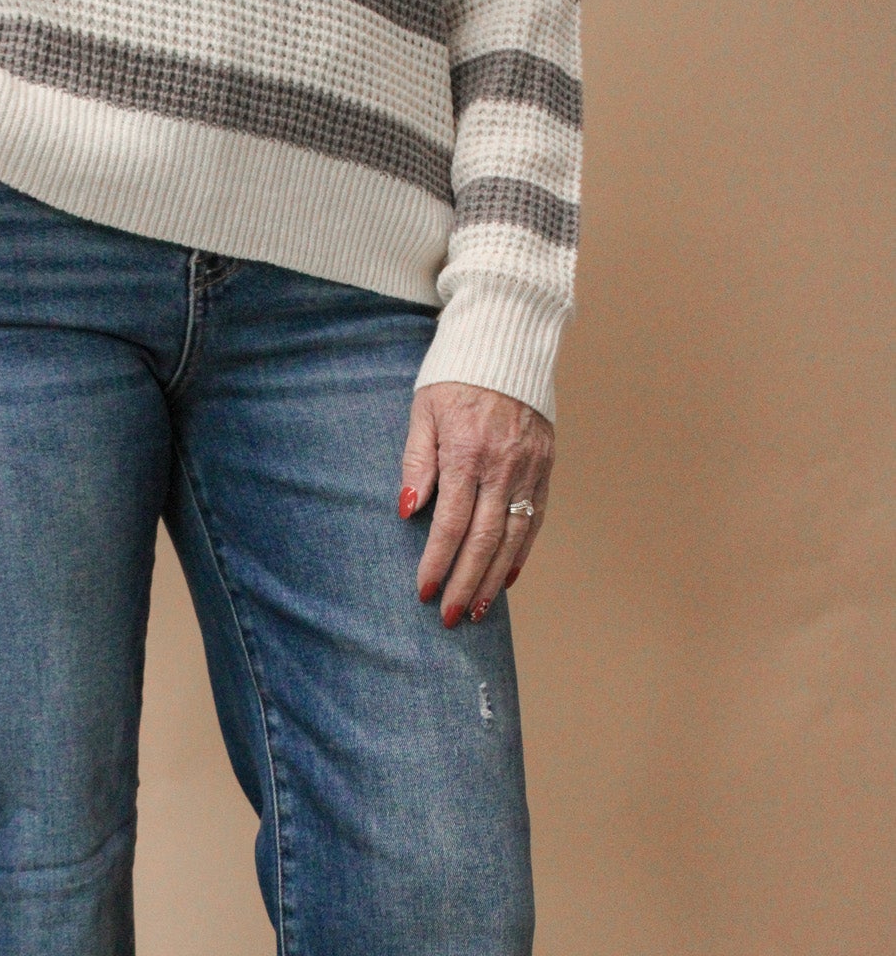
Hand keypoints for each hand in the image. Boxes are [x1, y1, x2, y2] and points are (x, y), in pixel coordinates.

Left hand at [397, 383, 553, 626]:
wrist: (507, 339)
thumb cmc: (454, 375)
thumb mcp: (423, 411)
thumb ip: (416, 462)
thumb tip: (408, 511)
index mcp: (466, 451)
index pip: (451, 522)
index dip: (437, 561)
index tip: (424, 591)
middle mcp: (502, 464)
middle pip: (484, 539)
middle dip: (464, 583)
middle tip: (450, 617)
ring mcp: (529, 467)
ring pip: (513, 537)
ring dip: (493, 579)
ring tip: (477, 610)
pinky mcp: (546, 465)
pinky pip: (535, 519)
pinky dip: (521, 553)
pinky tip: (505, 579)